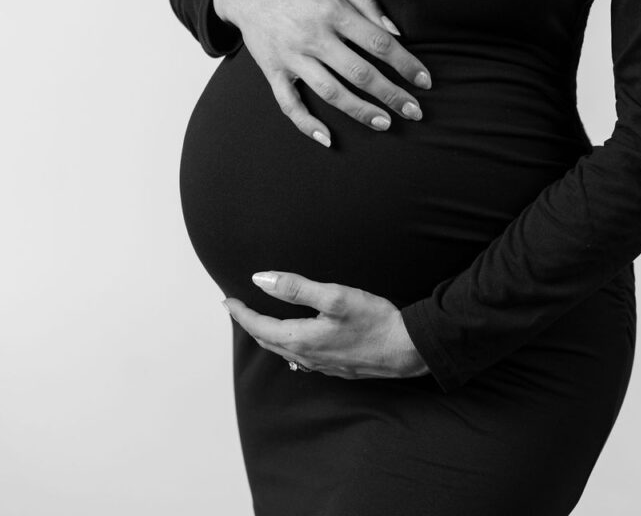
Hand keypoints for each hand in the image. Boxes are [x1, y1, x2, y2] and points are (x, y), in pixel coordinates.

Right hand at [213, 0, 432, 146]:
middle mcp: (314, 36)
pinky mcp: (273, 71)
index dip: (406, 64)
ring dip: (360, 111)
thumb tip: (396, 32)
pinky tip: (327, 139)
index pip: (379, 43)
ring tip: (384, 124)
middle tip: (415, 112)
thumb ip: (367, 4)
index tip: (425, 81)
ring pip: (330, 92)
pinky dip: (306, 123)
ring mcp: (292, 56)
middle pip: (360, 72)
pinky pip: (288, 103)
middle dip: (391, 95)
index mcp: (333, 11)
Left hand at [222, 271, 430, 379]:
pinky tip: (295, 338)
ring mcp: (322, 365)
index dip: (241, 314)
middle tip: (238, 309)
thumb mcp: (335, 297)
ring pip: (283, 350)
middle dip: (250, 325)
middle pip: (267, 341)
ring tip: (261, 320)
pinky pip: (300, 356)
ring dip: (267, 335)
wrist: (407, 350)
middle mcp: (307, 357)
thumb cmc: (375, 321)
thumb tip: (261, 279)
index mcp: (301, 339)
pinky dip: (287, 343)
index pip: (259, 327)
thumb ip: (296, 288)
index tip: (227, 301)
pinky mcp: (336, 366)